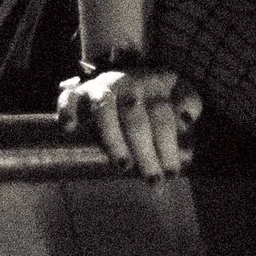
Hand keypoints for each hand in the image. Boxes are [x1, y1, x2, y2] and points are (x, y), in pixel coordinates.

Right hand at [61, 58, 202, 178]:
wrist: (122, 74)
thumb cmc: (153, 93)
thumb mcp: (177, 90)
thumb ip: (188, 103)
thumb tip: (188, 120)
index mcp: (155, 81)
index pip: (163, 114)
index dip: (169, 145)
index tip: (172, 174)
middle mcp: (128, 80)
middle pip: (136, 118)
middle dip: (146, 152)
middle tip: (153, 181)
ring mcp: (102, 86)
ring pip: (104, 110)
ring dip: (113, 139)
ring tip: (124, 165)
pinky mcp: (79, 91)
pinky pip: (68, 98)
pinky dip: (67, 111)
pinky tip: (70, 129)